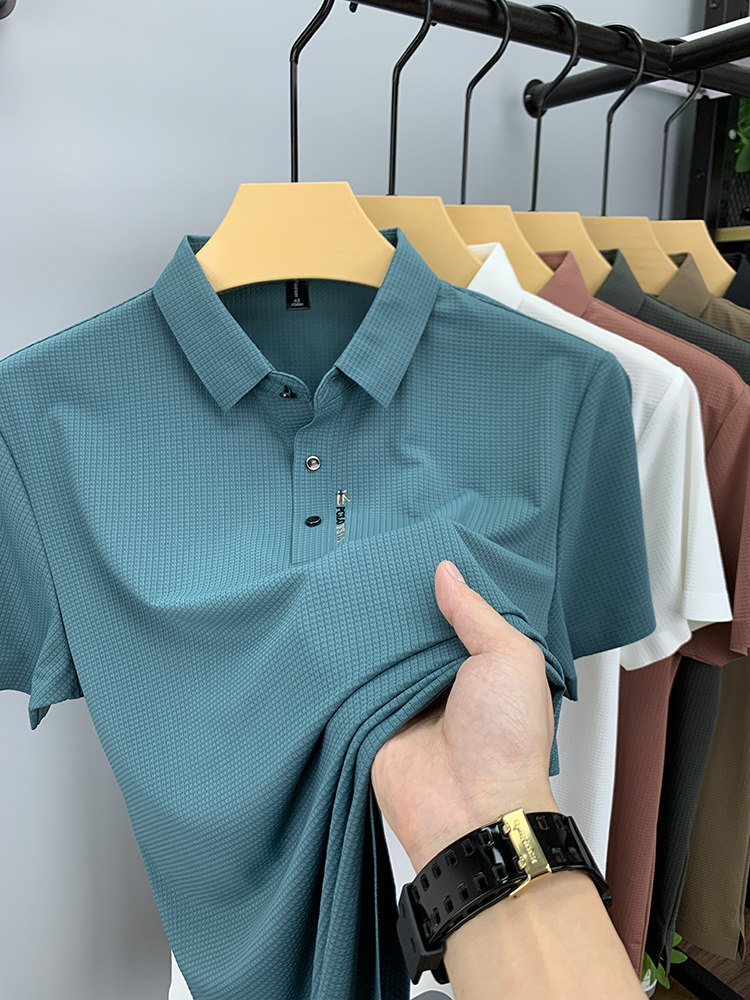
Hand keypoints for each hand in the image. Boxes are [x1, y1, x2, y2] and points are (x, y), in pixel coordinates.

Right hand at [370, 560, 558, 872]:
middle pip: (415, 631)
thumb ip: (477, 613)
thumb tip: (446, 572)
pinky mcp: (372, 718)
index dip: (443, 590)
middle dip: (401, 604)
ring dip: (371, 628)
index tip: (419, 551)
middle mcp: (443, 681)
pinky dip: (345, 661)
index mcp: (483, 666)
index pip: (458, 616)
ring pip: (383, 651)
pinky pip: (354, 682)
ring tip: (349, 579)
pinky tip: (331, 624)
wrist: (471, 810)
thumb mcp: (511, 658)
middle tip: (377, 560)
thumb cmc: (507, 740)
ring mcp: (406, 699)